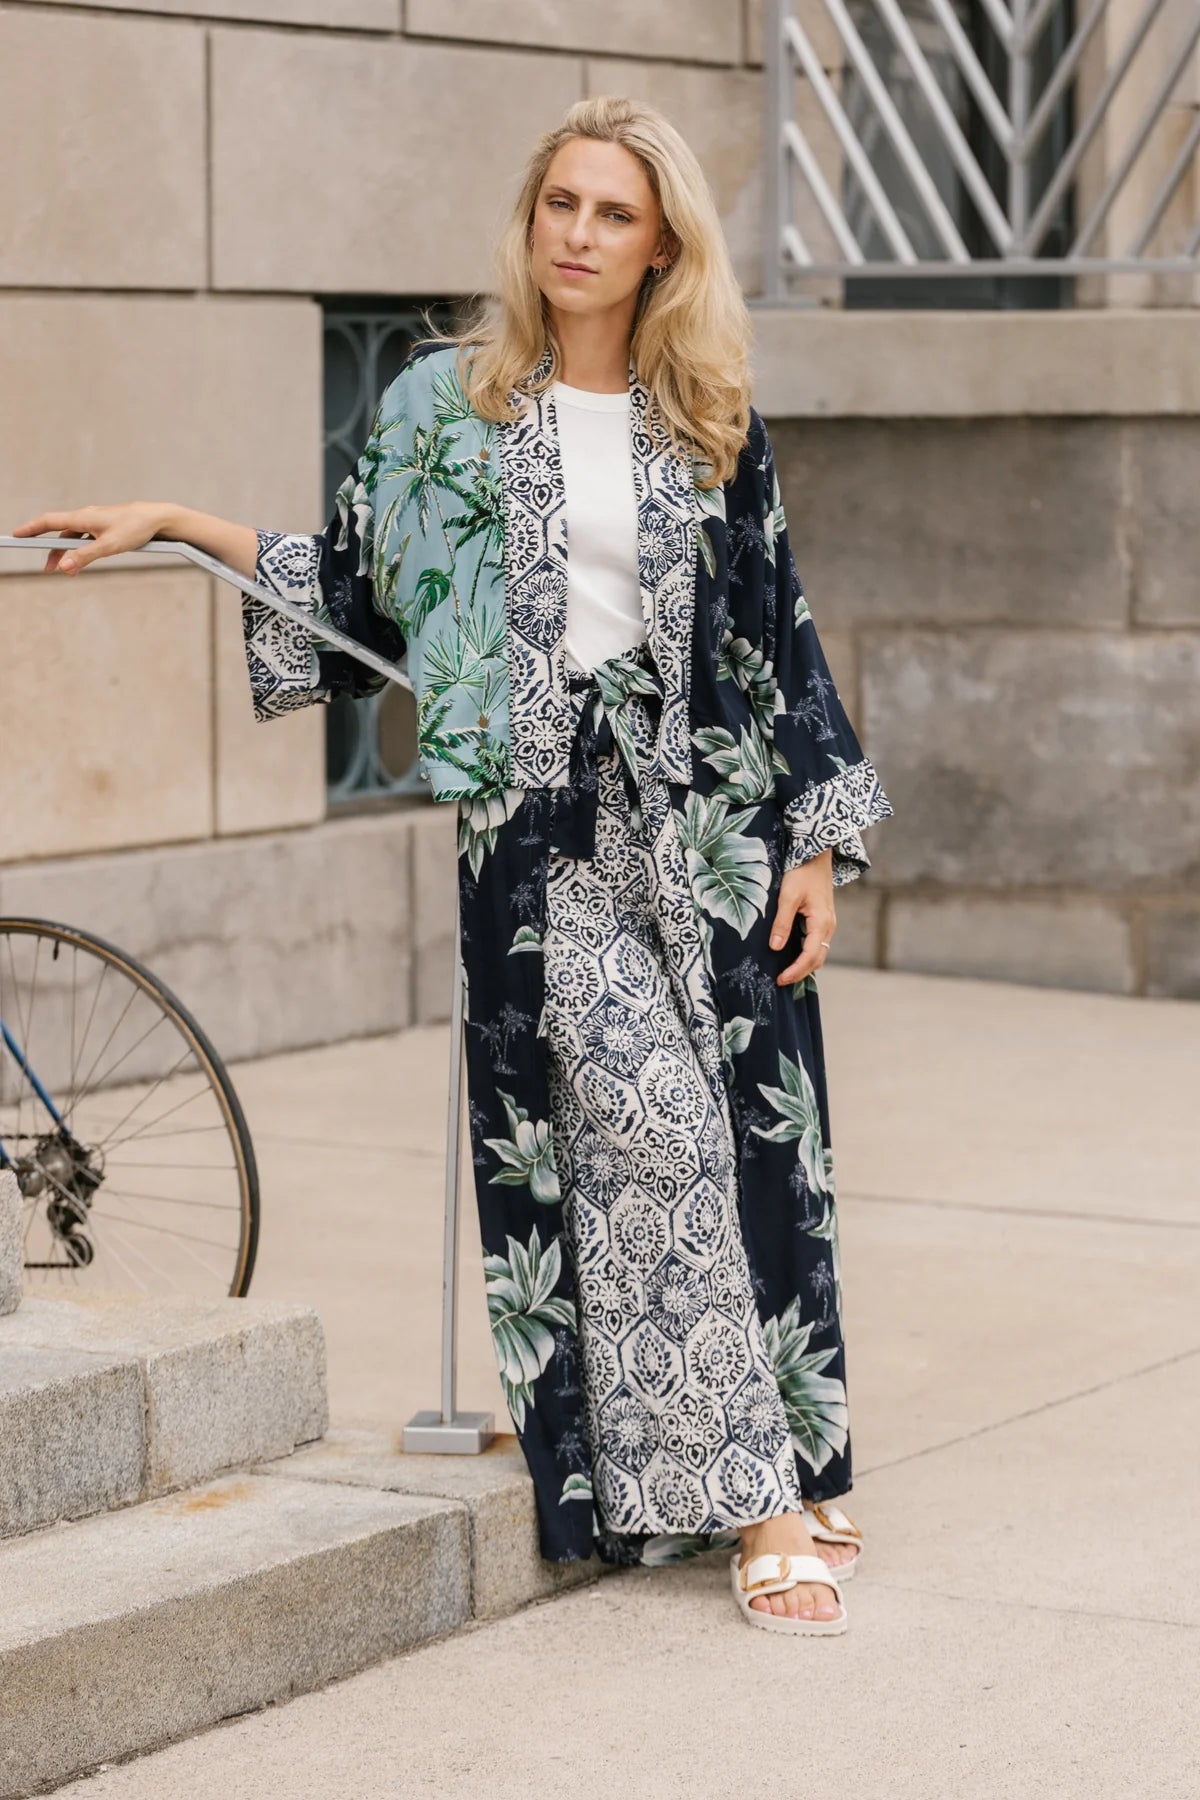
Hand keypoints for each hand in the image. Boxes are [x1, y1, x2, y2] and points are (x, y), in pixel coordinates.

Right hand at [11, 503, 171, 574]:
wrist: (158, 518)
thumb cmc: (136, 528)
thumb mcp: (109, 546)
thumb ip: (85, 556)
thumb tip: (64, 567)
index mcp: (83, 517)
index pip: (48, 522)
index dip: (31, 529)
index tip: (16, 535)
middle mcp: (86, 516)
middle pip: (60, 533)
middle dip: (50, 550)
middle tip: (46, 568)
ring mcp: (96, 521)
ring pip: (74, 538)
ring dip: (67, 554)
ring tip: (66, 572)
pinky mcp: (105, 526)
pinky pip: (85, 538)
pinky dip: (80, 550)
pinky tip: (83, 561)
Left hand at [768, 848, 835, 984]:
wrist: (816, 854)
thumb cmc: (801, 872)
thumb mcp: (788, 896)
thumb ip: (782, 922)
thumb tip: (775, 947)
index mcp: (822, 922)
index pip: (810, 956)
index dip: (795, 971)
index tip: (780, 979)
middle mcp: (828, 926)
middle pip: (817, 959)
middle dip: (800, 972)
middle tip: (780, 981)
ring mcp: (827, 923)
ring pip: (818, 952)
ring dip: (804, 965)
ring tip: (785, 973)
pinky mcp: (822, 919)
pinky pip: (816, 943)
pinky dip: (806, 954)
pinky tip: (792, 956)